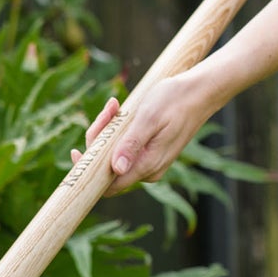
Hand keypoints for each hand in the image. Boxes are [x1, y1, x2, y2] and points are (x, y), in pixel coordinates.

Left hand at [72, 72, 217, 195]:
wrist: (201, 91)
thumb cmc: (175, 100)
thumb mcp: (149, 118)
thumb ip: (131, 144)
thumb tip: (116, 169)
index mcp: (147, 165)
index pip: (108, 184)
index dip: (89, 172)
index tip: (76, 153)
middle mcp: (147, 171)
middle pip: (108, 168)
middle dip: (99, 140)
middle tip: (109, 110)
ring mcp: (148, 163)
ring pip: (114, 155)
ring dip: (108, 131)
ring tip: (115, 105)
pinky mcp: (148, 153)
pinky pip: (123, 148)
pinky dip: (117, 131)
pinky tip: (121, 112)